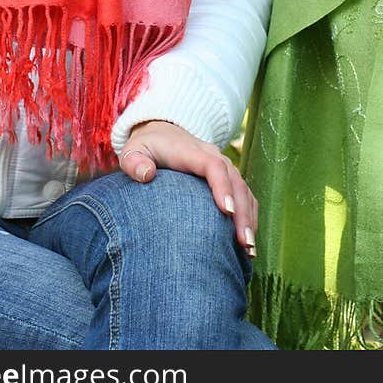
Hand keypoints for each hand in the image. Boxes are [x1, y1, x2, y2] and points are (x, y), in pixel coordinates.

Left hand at [118, 119, 256, 257]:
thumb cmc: (146, 148)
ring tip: (249, 249)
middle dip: (242, 212)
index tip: (226, 211)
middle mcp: (213, 157)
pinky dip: (249, 216)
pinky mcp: (227, 179)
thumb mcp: (132, 152)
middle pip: (235, 182)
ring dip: (249, 218)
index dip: (222, 187)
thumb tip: (147, 175)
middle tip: (244, 242)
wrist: (162, 133)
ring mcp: (223, 167)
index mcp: (192, 152)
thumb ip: (134, 162)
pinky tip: (248, 243)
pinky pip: (244, 196)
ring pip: (244, 190)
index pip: (213, 166)